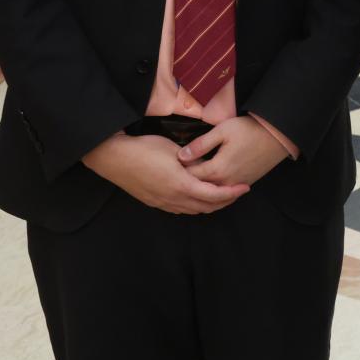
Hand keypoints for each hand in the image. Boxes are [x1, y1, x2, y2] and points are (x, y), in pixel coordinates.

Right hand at [83, 132, 247, 213]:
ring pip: (193, 210)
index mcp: (182, 185)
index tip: (244, 187)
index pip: (214, 195)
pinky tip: (196, 197)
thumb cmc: (145, 149)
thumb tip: (206, 166)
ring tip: (220, 195)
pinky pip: (179, 209)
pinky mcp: (154, 203)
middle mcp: (174, 199)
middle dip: (225, 202)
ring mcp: (163, 203)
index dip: (231, 193)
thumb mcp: (174, 150)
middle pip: (206, 207)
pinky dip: (193, 206)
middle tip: (236, 192)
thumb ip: (194, 161)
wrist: (115, 158)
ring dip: (209, 205)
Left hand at [180, 116, 290, 186]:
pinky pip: (225, 195)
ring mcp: (236, 185)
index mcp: (217, 169)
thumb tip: (181, 156)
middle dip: (187, 183)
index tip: (170, 165)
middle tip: (175, 176)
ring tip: (188, 184)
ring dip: (200, 191)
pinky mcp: (245, 183)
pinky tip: (207, 187)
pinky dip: (214, 193)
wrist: (277, 136)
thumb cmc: (249, 130)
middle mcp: (226, 182)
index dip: (179, 170)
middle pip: (200, 189)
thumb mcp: (222, 131)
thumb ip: (200, 145)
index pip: (191, 176)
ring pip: (213, 195)